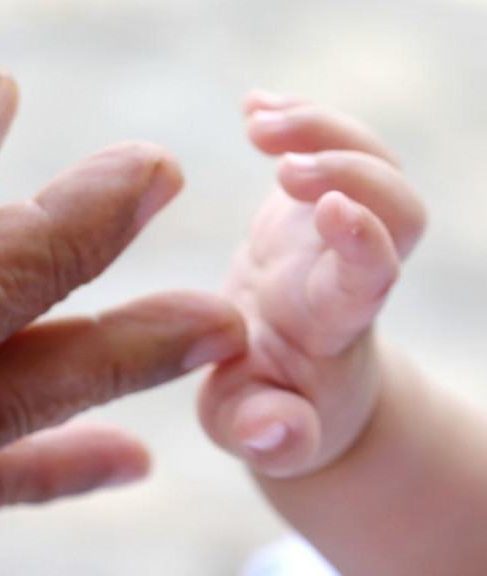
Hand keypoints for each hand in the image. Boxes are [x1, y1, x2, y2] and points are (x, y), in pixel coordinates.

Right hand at [198, 92, 425, 477]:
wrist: (289, 386)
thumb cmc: (267, 413)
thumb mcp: (250, 431)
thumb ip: (262, 434)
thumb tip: (271, 434)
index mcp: (329, 327)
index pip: (370, 277)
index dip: (363, 238)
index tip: (330, 207)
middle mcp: (344, 271)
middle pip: (399, 207)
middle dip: (354, 167)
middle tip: (282, 161)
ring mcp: (330, 236)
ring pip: (370, 165)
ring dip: (322, 129)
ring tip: (257, 118)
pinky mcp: (304, 213)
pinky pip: (322, 151)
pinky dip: (296, 119)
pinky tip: (253, 105)